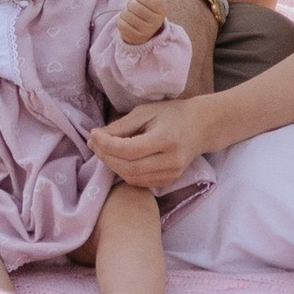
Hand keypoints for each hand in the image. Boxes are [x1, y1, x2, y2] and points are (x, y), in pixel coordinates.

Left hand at [90, 94, 213, 191]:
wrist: (201, 128)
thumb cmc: (173, 114)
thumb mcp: (147, 111)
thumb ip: (122, 125)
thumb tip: (97, 137)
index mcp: (167, 140)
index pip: (131, 150)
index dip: (107, 145)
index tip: (93, 134)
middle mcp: (170, 162)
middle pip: (129, 168)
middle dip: (106, 156)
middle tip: (93, 143)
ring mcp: (171, 175)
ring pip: (132, 178)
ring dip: (112, 166)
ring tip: (102, 150)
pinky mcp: (168, 182)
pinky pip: (139, 182)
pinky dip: (124, 172)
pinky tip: (117, 159)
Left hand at [116, 0, 167, 47]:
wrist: (143, 32)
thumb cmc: (145, 11)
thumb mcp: (149, 0)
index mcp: (161, 10)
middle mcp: (156, 23)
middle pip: (136, 7)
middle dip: (130, 4)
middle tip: (132, 6)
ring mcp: (146, 32)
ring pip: (127, 15)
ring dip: (125, 12)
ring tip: (129, 14)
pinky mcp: (135, 38)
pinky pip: (122, 25)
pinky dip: (120, 21)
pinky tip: (126, 22)